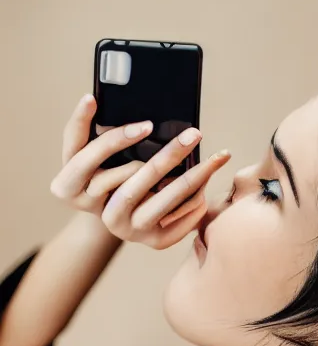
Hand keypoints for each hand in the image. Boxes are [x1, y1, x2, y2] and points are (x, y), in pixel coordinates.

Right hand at [51, 94, 230, 249]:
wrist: (127, 220)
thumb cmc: (114, 175)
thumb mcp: (101, 157)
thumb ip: (102, 135)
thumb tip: (117, 104)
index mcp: (74, 188)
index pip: (93, 157)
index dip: (116, 137)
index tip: (144, 120)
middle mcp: (104, 214)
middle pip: (139, 179)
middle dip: (170, 154)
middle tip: (195, 133)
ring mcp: (130, 230)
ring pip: (162, 200)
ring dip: (191, 178)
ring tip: (214, 159)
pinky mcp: (155, 242)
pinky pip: (180, 221)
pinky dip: (196, 203)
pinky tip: (209, 186)